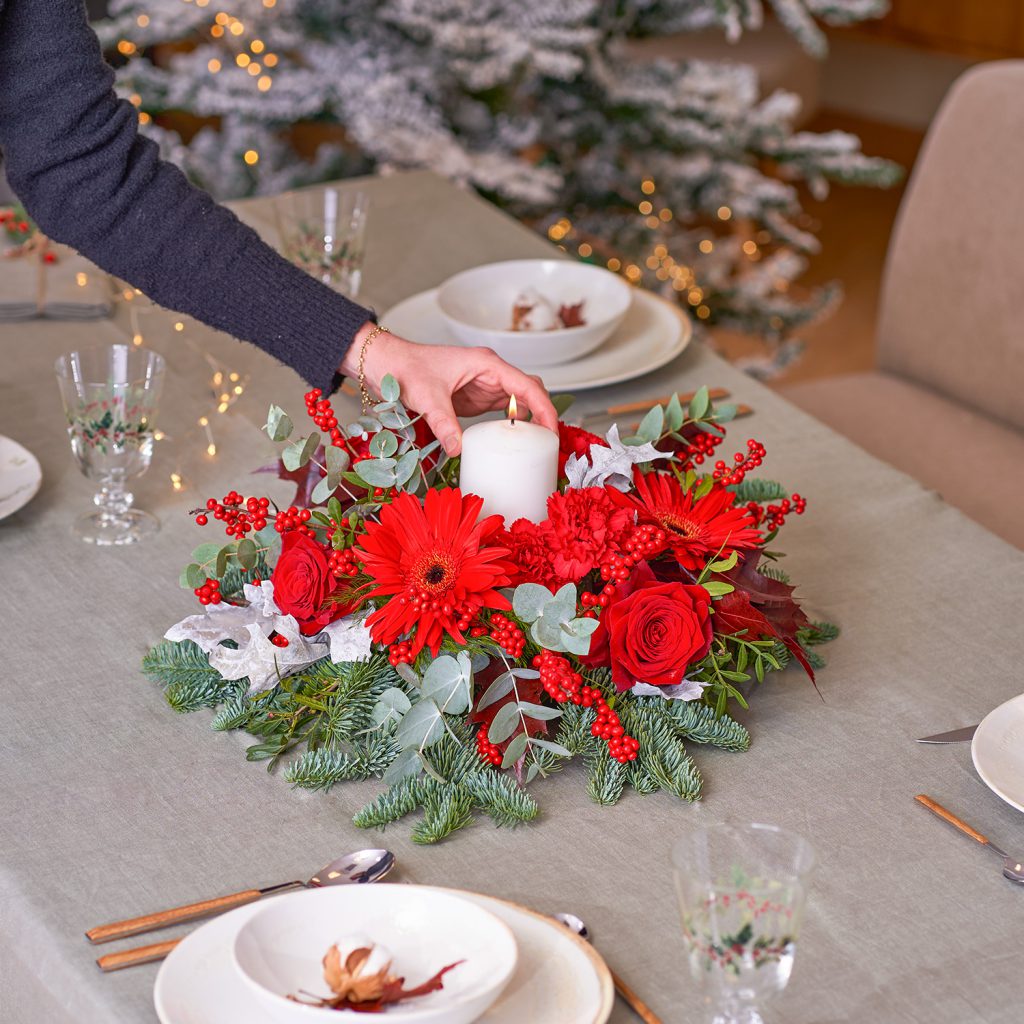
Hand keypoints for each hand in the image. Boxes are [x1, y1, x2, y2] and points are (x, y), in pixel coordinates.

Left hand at [341, 325, 558, 455]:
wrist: (385, 363)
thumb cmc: (406, 368)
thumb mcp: (427, 397)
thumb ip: (444, 424)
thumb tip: (459, 450)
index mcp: (486, 364)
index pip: (527, 386)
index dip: (545, 408)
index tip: (552, 430)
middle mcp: (490, 373)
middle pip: (530, 391)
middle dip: (543, 414)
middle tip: (547, 443)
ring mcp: (484, 386)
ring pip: (519, 402)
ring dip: (528, 422)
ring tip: (534, 447)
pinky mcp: (475, 398)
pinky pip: (501, 412)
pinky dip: (510, 426)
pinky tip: (510, 442)